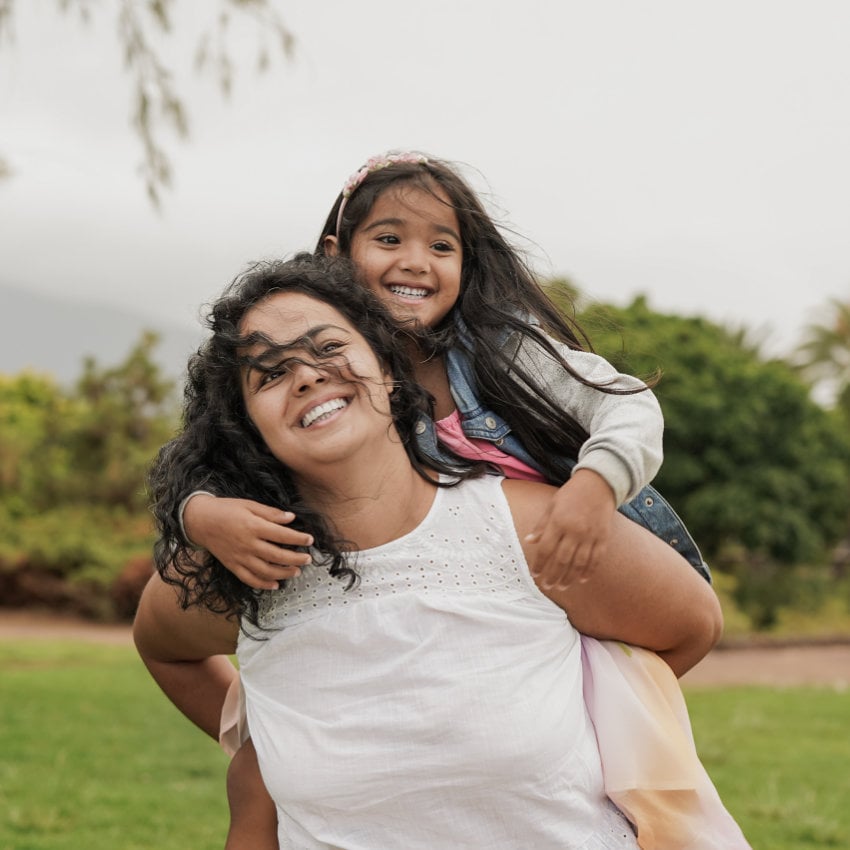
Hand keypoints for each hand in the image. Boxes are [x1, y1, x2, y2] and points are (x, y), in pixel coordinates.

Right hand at [184, 494, 312, 589]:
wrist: (200, 521)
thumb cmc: (226, 509)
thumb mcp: (249, 505)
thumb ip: (270, 513)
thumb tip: (291, 518)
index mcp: (253, 526)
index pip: (281, 535)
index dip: (298, 538)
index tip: (310, 539)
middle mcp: (247, 544)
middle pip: (277, 555)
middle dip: (295, 559)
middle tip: (308, 559)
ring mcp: (239, 557)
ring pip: (265, 571)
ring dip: (283, 573)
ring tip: (296, 571)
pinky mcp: (232, 566)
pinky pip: (249, 579)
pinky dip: (263, 584)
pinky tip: (275, 584)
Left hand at [525, 469, 616, 590]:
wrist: (599, 483)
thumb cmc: (571, 494)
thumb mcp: (552, 505)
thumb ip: (541, 525)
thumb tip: (528, 541)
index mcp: (559, 522)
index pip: (546, 549)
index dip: (539, 563)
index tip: (535, 574)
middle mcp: (574, 531)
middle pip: (562, 560)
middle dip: (553, 576)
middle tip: (547, 586)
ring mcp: (590, 535)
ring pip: (579, 563)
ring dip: (569, 578)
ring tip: (562, 587)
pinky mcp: (603, 538)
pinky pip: (596, 559)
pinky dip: (588, 571)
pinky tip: (581, 579)